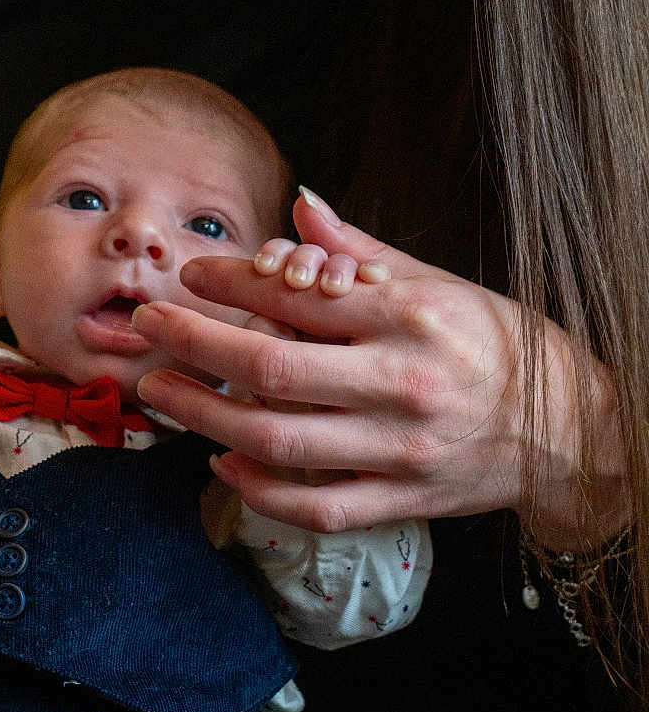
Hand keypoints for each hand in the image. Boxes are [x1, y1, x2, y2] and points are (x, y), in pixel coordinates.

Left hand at [133, 188, 627, 545]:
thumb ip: (360, 251)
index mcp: (409, 317)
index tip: (189, 275)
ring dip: (205, 416)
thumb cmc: (491, 343)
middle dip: (195, 344)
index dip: (232, 283)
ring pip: (280, 441)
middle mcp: (402, 384)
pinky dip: (258, 490)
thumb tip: (299, 206)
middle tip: (146, 325)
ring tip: (162, 391)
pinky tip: (221, 460)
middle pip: (272, 370)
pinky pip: (314, 506)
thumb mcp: (435, 283)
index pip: (299, 296)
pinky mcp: (401, 501)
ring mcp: (399, 450)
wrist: (566, 425)